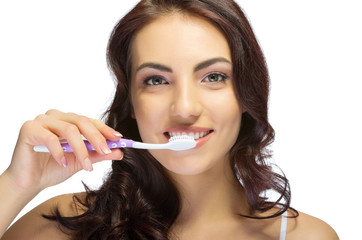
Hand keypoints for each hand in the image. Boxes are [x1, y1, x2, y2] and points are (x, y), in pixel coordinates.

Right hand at [4, 109, 122, 195]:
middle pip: (81, 122)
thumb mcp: (81, 162)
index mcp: (68, 120)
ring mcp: (42, 121)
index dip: (105, 129)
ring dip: (81, 149)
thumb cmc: (54, 168)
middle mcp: (56, 117)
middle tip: (106, 151)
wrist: (30, 182)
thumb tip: (120, 152)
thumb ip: (99, 155)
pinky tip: (64, 163)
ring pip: (69, 130)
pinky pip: (49, 138)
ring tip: (87, 166)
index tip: (119, 139)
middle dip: (97, 138)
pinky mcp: (29, 129)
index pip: (90, 121)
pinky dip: (60, 151)